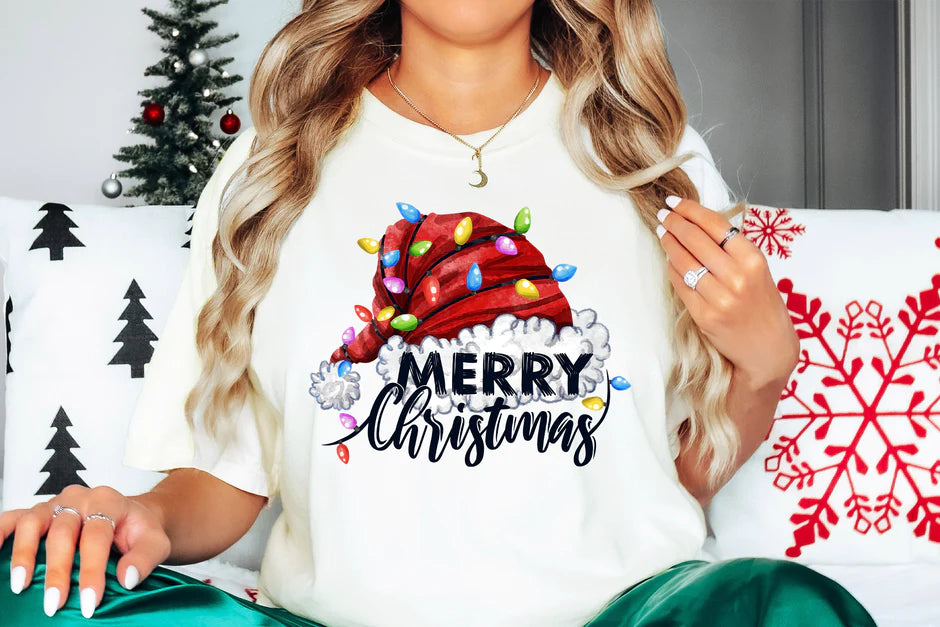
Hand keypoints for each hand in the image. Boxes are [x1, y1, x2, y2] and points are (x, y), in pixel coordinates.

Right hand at [0, 484, 170, 617]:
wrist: (134, 516)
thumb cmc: (140, 530)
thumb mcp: (156, 542)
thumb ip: (144, 557)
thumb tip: (126, 578)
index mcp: (109, 501)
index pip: (96, 536)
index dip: (91, 570)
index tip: (89, 602)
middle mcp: (79, 498)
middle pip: (63, 532)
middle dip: (57, 571)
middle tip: (54, 604)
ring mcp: (55, 504)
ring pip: (33, 522)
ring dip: (23, 555)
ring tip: (20, 586)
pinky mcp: (38, 513)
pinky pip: (13, 518)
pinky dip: (0, 533)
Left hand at [656, 195, 798, 387]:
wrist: (769, 350)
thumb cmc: (764, 308)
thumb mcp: (759, 272)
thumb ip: (733, 251)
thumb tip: (698, 226)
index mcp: (754, 260)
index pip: (715, 225)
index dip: (691, 210)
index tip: (675, 203)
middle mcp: (737, 276)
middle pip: (695, 240)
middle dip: (675, 223)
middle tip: (663, 214)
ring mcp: (719, 297)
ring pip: (684, 261)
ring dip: (669, 243)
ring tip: (663, 232)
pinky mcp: (704, 315)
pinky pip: (681, 284)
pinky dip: (673, 268)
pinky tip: (669, 259)